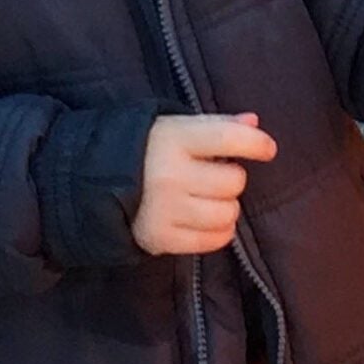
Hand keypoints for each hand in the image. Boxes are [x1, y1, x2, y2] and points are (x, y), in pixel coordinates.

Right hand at [132, 112, 275, 256]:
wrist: (95, 182)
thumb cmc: (147, 149)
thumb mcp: (176, 127)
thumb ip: (217, 124)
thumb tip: (254, 122)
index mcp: (174, 139)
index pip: (228, 138)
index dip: (256, 144)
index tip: (268, 150)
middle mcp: (169, 175)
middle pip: (233, 182)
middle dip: (232, 180)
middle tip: (215, 177)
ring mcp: (164, 210)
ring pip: (227, 213)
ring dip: (227, 207)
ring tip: (211, 200)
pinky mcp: (159, 238)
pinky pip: (212, 241)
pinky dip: (219, 232)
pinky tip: (208, 221)